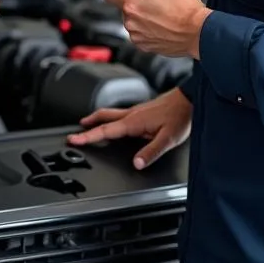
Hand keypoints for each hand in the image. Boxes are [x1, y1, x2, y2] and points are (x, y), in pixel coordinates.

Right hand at [67, 89, 192, 169]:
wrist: (190, 99)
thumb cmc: (180, 116)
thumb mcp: (168, 139)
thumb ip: (151, 151)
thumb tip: (136, 163)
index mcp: (134, 122)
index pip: (105, 130)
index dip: (88, 136)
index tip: (74, 139)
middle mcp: (132, 114)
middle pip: (103, 117)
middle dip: (88, 125)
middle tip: (75, 132)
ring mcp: (137, 110)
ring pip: (111, 113)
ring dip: (97, 119)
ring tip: (88, 124)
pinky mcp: (143, 110)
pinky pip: (120, 113)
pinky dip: (110, 117)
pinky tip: (115, 121)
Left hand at [100, 0, 211, 60]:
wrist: (200, 35)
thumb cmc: (186, 11)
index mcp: (133, 5)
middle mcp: (131, 22)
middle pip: (123, 5)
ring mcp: (137, 36)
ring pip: (132, 19)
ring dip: (142, 14)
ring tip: (162, 12)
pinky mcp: (145, 46)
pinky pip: (140, 31)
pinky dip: (148, 27)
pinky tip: (163, 23)